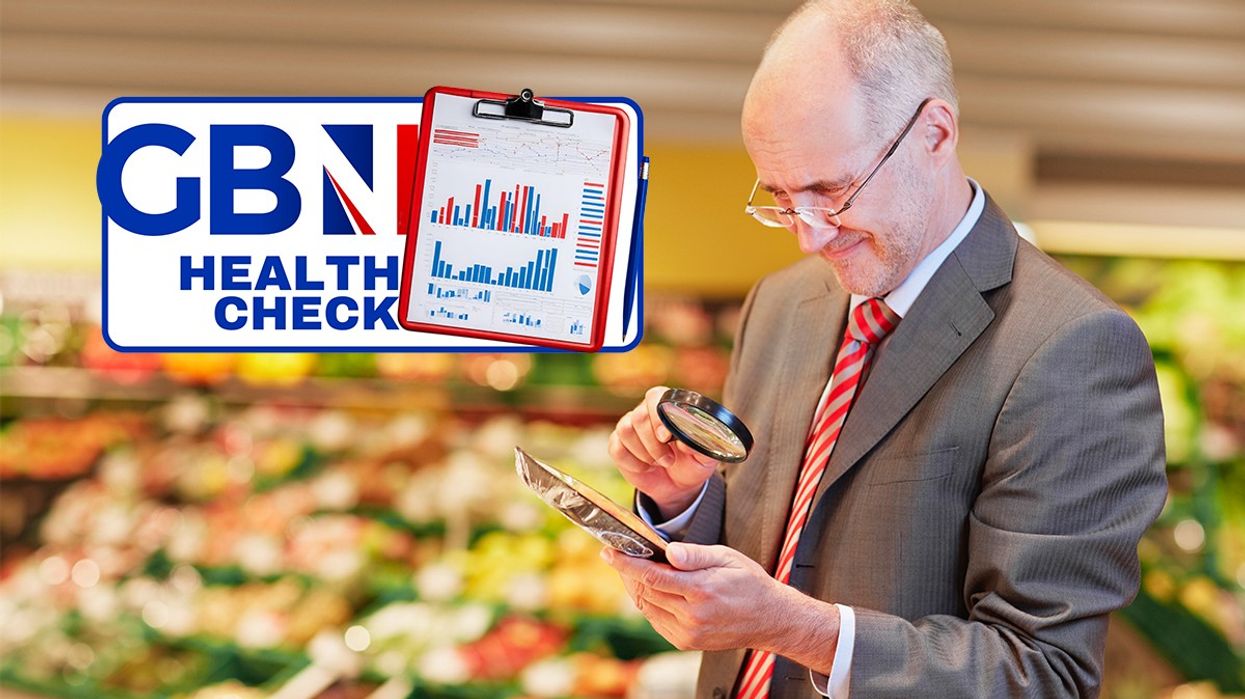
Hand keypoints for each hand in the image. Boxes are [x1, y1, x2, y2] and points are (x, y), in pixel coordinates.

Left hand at [600, 542, 838, 670]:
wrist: (769, 619)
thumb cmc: (749, 584)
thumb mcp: (727, 558)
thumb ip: (695, 555)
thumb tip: (669, 553)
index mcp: (702, 590)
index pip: (652, 576)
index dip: (627, 563)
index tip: (609, 552)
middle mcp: (692, 615)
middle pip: (645, 592)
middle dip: (628, 573)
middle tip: (619, 556)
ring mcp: (688, 632)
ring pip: (647, 607)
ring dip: (636, 588)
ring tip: (633, 570)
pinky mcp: (686, 642)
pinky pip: (656, 620)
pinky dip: (649, 604)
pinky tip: (653, 590)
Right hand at [608, 386, 719, 517]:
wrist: (677, 485)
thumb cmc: (691, 463)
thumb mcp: (704, 457)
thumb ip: (700, 446)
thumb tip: (686, 442)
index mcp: (668, 406)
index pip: (655, 396)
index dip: (659, 417)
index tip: (666, 437)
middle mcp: (646, 411)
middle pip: (639, 417)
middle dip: (654, 444)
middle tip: (668, 459)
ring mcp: (629, 427)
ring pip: (626, 431)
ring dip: (644, 453)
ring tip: (658, 462)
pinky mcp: (617, 444)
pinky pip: (617, 449)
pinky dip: (633, 463)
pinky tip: (645, 467)